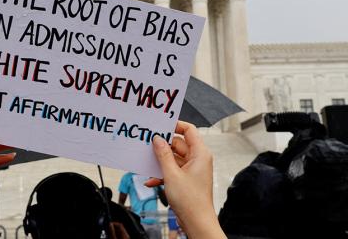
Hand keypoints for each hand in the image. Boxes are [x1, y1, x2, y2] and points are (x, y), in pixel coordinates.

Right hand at [146, 121, 225, 238]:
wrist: (196, 222)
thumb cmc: (191, 200)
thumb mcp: (171, 174)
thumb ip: (163, 154)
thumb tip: (158, 139)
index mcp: (200, 153)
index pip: (189, 130)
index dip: (175, 125)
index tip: (160, 126)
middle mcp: (197, 159)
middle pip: (178, 143)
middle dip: (162, 146)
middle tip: (147, 145)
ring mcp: (192, 169)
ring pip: (173, 157)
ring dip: (160, 162)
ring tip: (147, 164)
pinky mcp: (186, 178)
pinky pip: (173, 169)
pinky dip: (162, 173)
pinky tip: (151, 181)